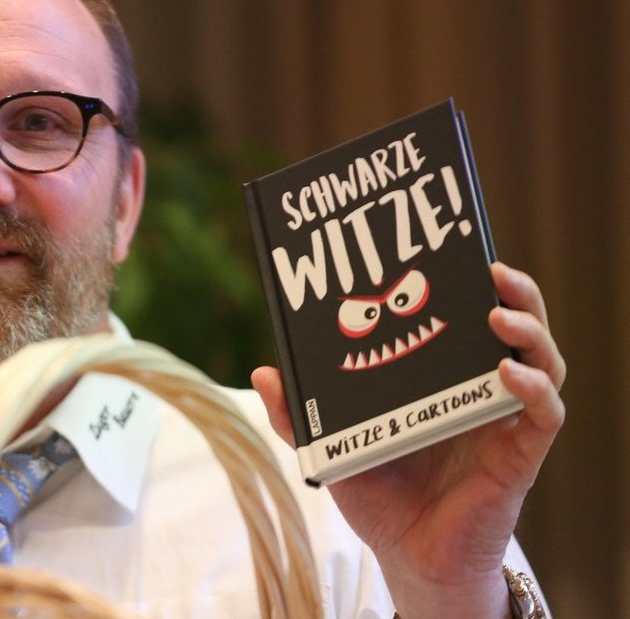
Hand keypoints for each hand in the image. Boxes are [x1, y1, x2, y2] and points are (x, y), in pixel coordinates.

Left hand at [251, 262, 565, 618]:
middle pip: (515, 328)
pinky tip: (509, 373)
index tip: (452, 249)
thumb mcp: (332, 448)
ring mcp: (503, 423)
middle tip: (492, 267)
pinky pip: (544, 416)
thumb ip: (297, 416)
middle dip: (513, 292)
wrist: (409, 560)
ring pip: (542, 362)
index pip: (464, 319)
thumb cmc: (379, 498)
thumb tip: (264, 372)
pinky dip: (534, 390)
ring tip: (500, 313)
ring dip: (529, 330)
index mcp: (440, 379)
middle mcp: (479, 392)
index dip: (467, 284)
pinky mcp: (519, 457)